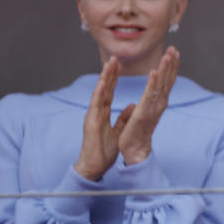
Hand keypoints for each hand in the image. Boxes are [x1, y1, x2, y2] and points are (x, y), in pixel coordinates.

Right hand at [75, 57, 130, 180]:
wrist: (94, 166)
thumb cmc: (104, 150)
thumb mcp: (118, 130)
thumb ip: (123, 118)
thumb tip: (132, 106)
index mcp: (103, 112)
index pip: (110, 91)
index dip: (115, 77)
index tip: (119, 64)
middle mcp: (97, 111)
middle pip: (105, 88)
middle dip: (110, 72)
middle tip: (115, 57)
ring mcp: (93, 115)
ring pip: (100, 92)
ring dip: (105, 77)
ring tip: (109, 63)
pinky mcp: (91, 122)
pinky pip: (96, 105)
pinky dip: (100, 93)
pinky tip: (103, 82)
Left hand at [117, 47, 179, 165]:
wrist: (135, 151)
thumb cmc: (137, 133)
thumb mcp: (144, 114)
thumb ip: (147, 103)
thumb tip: (146, 98)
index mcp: (158, 103)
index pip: (167, 81)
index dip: (171, 67)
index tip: (174, 53)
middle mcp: (159, 103)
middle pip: (167, 80)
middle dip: (171, 64)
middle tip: (174, 48)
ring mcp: (153, 108)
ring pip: (161, 84)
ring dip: (165, 69)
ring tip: (168, 55)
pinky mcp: (144, 112)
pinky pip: (149, 95)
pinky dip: (152, 83)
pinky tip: (154, 71)